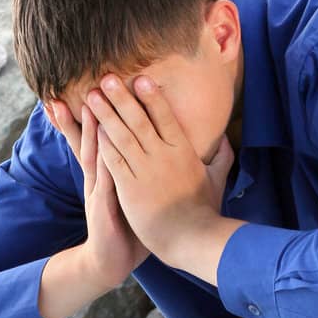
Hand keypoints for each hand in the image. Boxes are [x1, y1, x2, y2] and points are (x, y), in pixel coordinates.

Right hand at [46, 96, 149, 289]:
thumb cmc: (130, 230)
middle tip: (86, 83)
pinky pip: (102, 176)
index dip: (104, 114)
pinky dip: (101, 157)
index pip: (106, 137)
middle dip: (90, 112)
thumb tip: (164, 158)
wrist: (111, 261)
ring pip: (92, 152)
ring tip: (84, 102)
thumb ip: (145, 176)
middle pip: (92, 138)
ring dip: (89, 127)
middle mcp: (102, 177)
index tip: (103, 88)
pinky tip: (100, 140)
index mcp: (112, 172)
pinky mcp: (102, 204)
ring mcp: (99, 189)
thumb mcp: (136, 198)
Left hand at [83, 73, 231, 261]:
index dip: (152, 97)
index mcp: (183, 151)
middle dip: (121, 97)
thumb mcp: (216, 180)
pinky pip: (114, 159)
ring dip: (105, 114)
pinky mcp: (130, 188)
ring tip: (91, 97)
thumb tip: (226, 138)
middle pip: (138, 120)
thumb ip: (221, 157)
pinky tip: (92, 129)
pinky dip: (102, 143)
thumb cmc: (204, 211)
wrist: (190, 239)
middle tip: (106, 78)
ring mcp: (145, 171)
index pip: (165, 117)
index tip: (140, 79)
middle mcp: (163, 156)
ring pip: (121, 136)